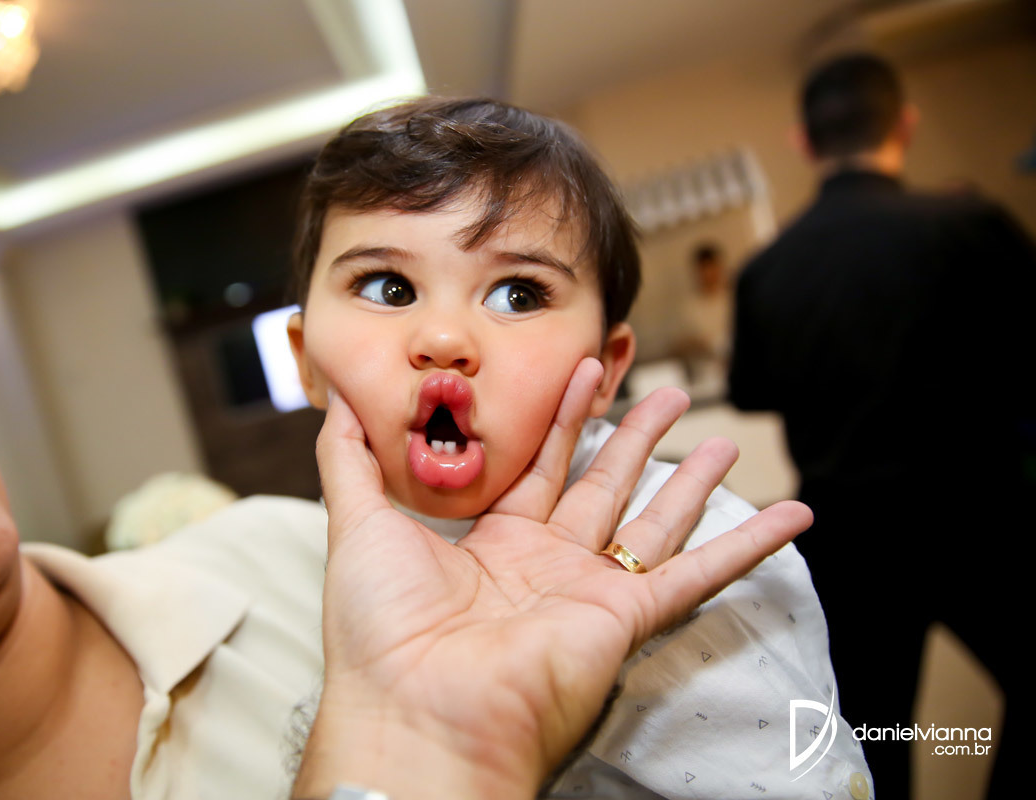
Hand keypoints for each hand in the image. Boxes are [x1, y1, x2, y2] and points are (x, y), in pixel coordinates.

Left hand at [294, 359, 811, 799]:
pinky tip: (790, 515)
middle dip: (636, 437)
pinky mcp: (625, 619)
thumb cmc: (379, 629)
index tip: (589, 369)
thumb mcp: (358, 524)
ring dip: (691, 481)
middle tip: (667, 392)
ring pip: (654, 521)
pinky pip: (698, 575)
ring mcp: (589, 593)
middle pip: (603, 485)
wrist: (413, 711)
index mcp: (493, 546)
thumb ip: (348, 460)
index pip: (539, 466)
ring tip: (723, 437)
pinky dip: (747, 546)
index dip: (564, 418)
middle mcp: (547, 566)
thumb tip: (334, 398)